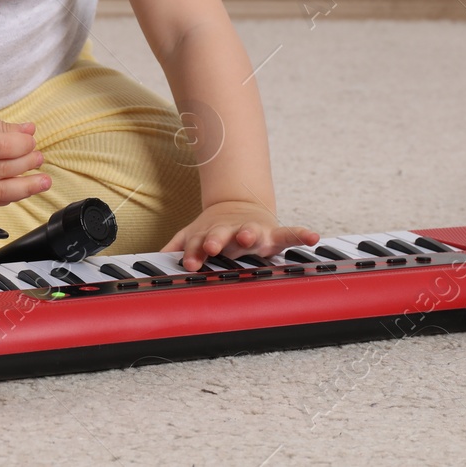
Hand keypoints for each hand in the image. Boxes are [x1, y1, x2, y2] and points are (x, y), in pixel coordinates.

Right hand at [0, 105, 49, 210]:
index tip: (33, 141)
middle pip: (3, 172)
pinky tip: (18, 189)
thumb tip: (29, 132)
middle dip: (28, 166)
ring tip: (41, 182)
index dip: (24, 146)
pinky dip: (5, 197)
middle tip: (40, 159)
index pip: (3, 148)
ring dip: (24, 188)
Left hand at [166, 200, 318, 271]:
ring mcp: (253, 231)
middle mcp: (232, 233)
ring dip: (250, 234)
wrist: (240, 205)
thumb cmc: (217, 228)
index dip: (195, 252)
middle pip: (223, 236)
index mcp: (212, 234)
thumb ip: (179, 245)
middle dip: (217, 241)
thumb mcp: (195, 233)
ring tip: (251, 236)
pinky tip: (313, 238)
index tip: (191, 261)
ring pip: (251, 232)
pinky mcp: (274, 233)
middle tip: (212, 246)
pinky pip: (291, 234)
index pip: (200, 244)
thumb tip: (152, 260)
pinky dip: (302, 235)